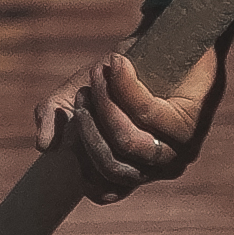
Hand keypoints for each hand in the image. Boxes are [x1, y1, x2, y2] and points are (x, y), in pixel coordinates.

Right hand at [40, 41, 220, 201]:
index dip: (83, 169)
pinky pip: (146, 113)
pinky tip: (115, 62)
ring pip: (127, 140)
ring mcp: (179, 150)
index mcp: (135, 170)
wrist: (165, 42)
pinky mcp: (189, 125)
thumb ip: (52, 117)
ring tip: (98, 73)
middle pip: (111, 165)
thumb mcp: (76, 95)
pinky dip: (123, 86)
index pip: (106, 192)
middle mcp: (159, 168)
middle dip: (87, 128)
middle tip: (81, 95)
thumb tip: (44, 146)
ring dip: (104, 103)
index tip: (71, 133)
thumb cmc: (119, 76)